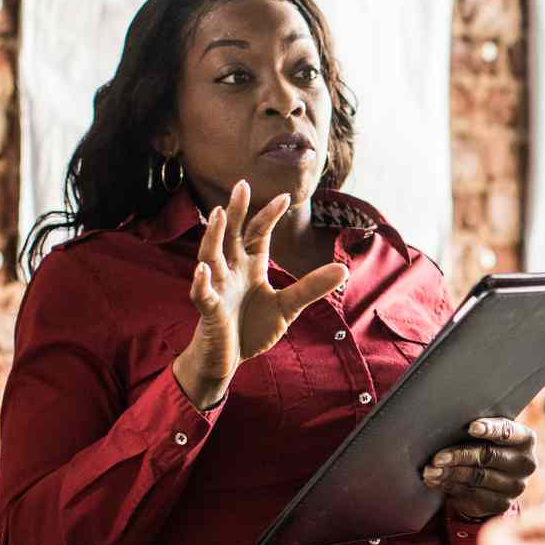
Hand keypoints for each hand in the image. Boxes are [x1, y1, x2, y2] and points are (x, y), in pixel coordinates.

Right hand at [171, 179, 347, 409]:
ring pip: (210, 257)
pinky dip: (201, 282)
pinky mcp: (209, 311)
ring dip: (213, 236)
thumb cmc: (252, 327)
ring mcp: (217, 288)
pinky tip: (202, 270)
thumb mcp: (288, 306)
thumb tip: (343, 269)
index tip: (285, 196)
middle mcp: (230, 271)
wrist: (227, 359)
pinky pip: (202, 294)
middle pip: (231, 235)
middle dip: (235, 212)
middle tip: (242, 185)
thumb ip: (311, 287)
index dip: (268, 216)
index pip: (257, 234)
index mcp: (249, 266)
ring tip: (217, 214)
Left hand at [424, 418, 536, 520]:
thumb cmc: (487, 446)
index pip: (507, 432)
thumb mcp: (488, 435)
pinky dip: (450, 486)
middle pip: (488, 456)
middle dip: (460, 455)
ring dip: (450, 473)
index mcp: (525, 439)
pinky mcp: (501, 503)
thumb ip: (477, 429)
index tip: (471, 427)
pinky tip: (436, 481)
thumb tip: (446, 426)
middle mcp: (525, 463)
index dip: (490, 429)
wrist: (494, 480)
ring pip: (477, 477)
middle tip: (437, 457)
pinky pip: (472, 494)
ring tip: (430, 470)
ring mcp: (515, 486)